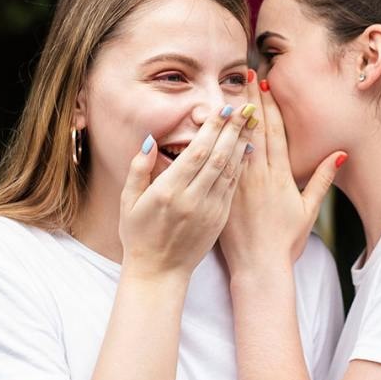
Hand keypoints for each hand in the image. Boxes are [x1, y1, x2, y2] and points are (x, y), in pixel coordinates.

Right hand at [119, 104, 254, 279]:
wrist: (159, 272)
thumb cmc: (139, 235)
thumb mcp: (129, 201)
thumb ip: (139, 168)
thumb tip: (150, 140)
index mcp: (169, 192)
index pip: (196, 152)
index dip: (213, 129)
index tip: (224, 108)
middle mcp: (192, 199)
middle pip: (218, 157)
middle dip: (233, 129)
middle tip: (245, 107)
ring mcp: (209, 210)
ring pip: (230, 171)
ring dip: (242, 144)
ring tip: (251, 122)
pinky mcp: (219, 220)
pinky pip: (233, 187)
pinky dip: (241, 166)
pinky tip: (247, 150)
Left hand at [219, 72, 345, 273]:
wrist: (259, 268)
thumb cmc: (286, 242)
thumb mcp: (309, 210)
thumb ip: (321, 179)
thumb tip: (338, 154)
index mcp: (281, 176)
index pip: (276, 133)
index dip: (271, 106)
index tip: (266, 84)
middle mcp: (259, 176)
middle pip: (255, 130)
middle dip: (251, 100)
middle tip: (246, 74)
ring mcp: (239, 184)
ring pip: (235, 142)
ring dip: (232, 114)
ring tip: (228, 89)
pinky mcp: (223, 194)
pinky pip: (218, 164)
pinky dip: (215, 143)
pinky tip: (210, 125)